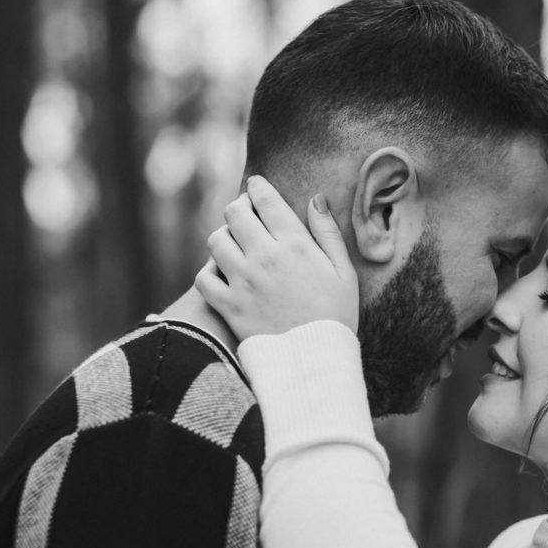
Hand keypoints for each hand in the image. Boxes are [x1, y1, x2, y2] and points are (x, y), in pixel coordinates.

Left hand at [195, 176, 358, 339]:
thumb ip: (328, 232)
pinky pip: (203, 277)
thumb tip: (316, 198)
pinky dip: (209, 271)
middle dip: (239, 208)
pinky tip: (224, 274)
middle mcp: (265, 258)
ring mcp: (243, 282)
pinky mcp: (228, 307)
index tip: (256, 186)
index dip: (257, 187)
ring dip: (224, 237)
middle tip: (246, 215)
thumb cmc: (337, 316)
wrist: (316, 361)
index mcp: (295, 245)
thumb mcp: (344, 272)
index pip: (265, 200)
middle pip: (234, 213)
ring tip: (235, 245)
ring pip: (216, 241)